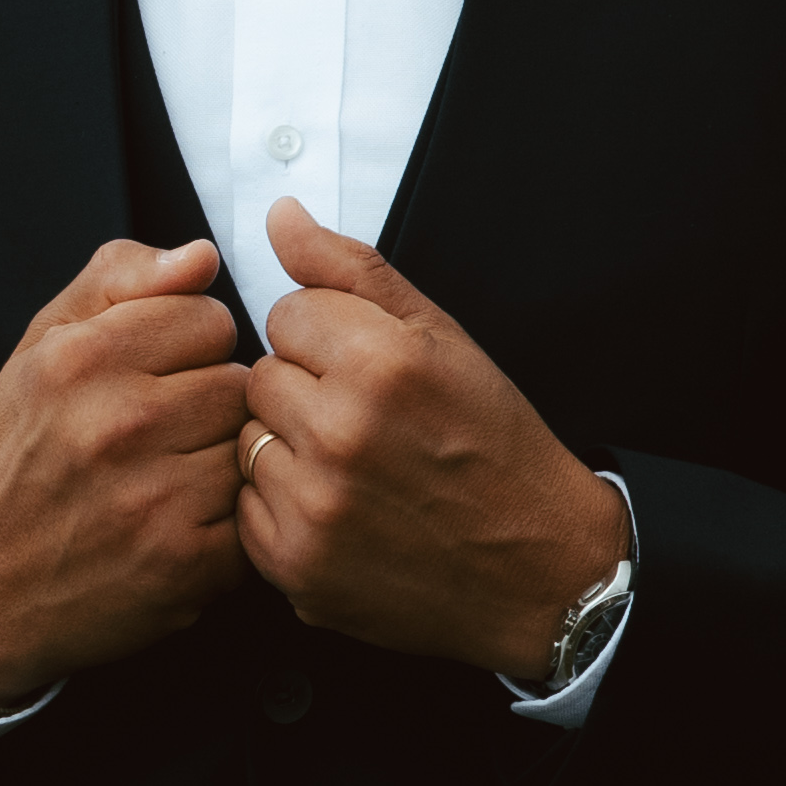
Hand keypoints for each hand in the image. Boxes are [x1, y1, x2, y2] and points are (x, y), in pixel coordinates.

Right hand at [0, 237, 259, 713]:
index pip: (208, 316)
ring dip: (221, 462)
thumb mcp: (42, 347)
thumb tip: (199, 257)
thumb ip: (117, 280)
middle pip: (238, 381)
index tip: (154, 377)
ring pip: (251, 446)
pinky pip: (252, 512)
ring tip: (168, 477)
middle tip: (159, 435)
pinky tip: (178, 523)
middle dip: (208, 405)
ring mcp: (154, 498)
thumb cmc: (24, 457)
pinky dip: (225, 521)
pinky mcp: (184, 562)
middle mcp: (117, 424)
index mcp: (80, 359)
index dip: (187, 348)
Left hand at [240, 200, 632, 674]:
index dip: (331, 340)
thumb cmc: (493, 447)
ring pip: (248, 440)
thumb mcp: (441, 337)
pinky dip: (284, 507)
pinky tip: (343, 510)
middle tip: (370, 425)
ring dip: (289, 449)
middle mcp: (343, 434)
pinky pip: (245, 506)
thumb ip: (350, 269)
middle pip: (262, 376)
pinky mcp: (295, 564)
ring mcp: (315, 506)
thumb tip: (281, 217)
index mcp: (382, 364)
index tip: (372, 372)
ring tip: (357, 468)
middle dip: (307, 392)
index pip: (287, 313)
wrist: (539, 567)